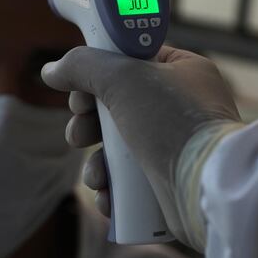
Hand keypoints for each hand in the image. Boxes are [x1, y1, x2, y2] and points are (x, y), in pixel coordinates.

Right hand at [42, 46, 240, 242]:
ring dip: (96, 163)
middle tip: (80, 134)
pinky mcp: (170, 182)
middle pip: (117, 107)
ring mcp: (176, 146)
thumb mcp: (123, 78)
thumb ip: (83, 66)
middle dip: (89, 125)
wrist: (207, 188)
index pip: (131, 61)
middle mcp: (182, 106)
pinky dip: (112, 188)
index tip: (78, 90)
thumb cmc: (172, 122)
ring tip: (96, 176)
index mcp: (182, 70)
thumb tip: (51, 71)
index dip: (98, 74)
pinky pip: (129, 181)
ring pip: (118, 148)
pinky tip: (107, 196)